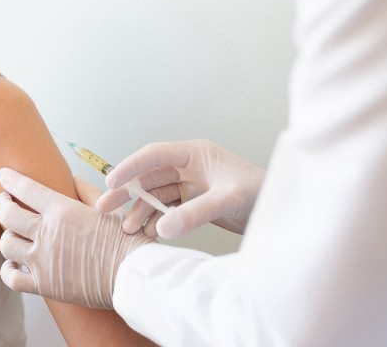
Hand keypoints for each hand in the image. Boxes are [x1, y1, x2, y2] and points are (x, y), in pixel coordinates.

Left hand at [0, 168, 153, 309]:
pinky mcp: (44, 285)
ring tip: (14, 233)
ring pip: (6, 243)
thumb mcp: (107, 209)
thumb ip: (86, 191)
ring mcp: (43, 261)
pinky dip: (8, 269)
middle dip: (1, 204)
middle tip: (4, 201)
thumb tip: (73, 178)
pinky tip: (14, 263)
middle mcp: (48, 234)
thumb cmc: (126, 241)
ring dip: (8, 235)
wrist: (134, 276)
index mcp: (63, 210)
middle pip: (7, 214)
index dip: (10, 179)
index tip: (3, 175)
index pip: (25, 189)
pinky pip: (11, 277)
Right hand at [95, 139, 264, 238]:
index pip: (154, 155)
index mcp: (195, 153)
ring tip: (126, 230)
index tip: (111, 182)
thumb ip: (194, 213)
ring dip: (140, 211)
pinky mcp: (195, 202)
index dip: (130, 167)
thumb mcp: (227, 200)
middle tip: (104, 207)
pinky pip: (168, 209)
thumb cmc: (261, 194)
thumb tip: (161, 228)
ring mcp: (192, 185)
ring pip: (156, 195)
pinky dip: (156, 221)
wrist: (282, 210)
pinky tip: (147, 234)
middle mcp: (190, 166)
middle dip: (127, 192)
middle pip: (149, 176)